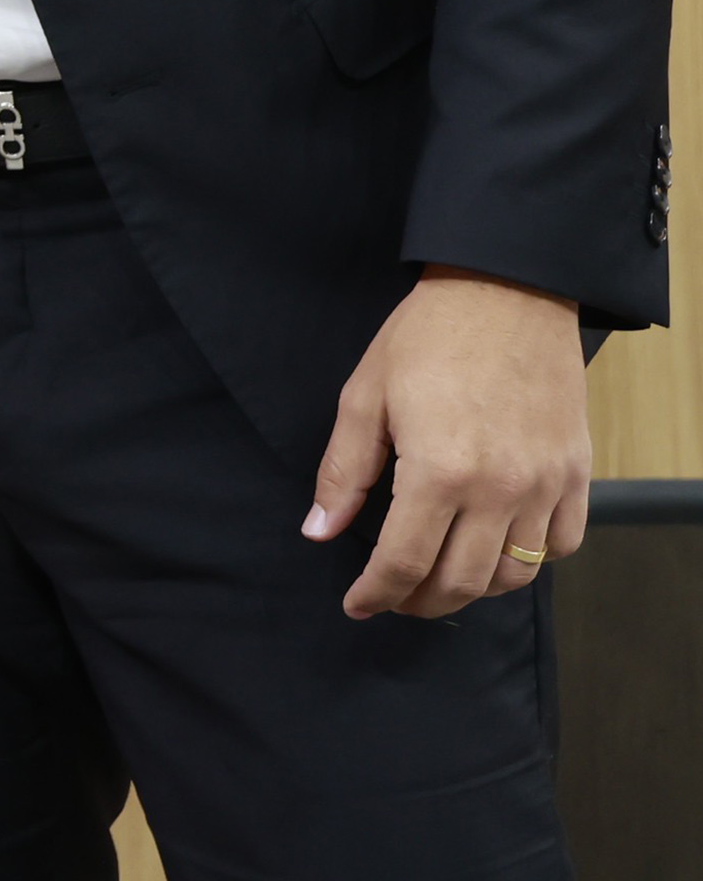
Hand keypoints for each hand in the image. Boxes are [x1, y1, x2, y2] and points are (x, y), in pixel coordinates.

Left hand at [306, 265, 590, 619]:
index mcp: (439, 472)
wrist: (505, 292)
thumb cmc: (426, 338)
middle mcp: (500, 490)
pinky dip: (529, 561)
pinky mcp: (577, 473)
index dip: (376, 593)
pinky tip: (496, 548)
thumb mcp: (365, 396)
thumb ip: (343, 471)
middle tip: (393, 597)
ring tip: (439, 576)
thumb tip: (319, 531)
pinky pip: (561, 545)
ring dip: (472, 587)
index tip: (357, 605)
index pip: (404, 562)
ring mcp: (546, 485)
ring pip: (515, 575)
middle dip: (420, 601)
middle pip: (461, 581)